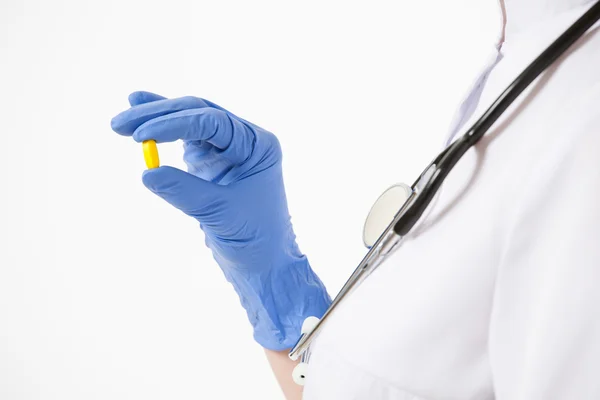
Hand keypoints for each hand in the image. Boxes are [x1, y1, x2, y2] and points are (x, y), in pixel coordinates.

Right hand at [111, 91, 329, 349]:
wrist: (264, 264)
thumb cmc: (255, 240)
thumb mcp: (221, 215)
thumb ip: (186, 192)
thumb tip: (147, 173)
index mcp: (257, 146)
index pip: (213, 122)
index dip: (175, 124)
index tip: (143, 135)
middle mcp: (243, 140)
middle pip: (198, 114)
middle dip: (159, 116)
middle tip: (120, 125)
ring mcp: (225, 150)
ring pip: (187, 123)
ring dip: (155, 119)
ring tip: (119, 124)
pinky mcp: (209, 163)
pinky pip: (181, 139)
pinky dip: (161, 131)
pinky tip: (138, 119)